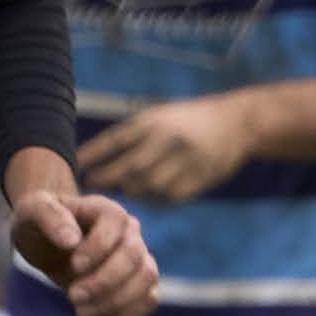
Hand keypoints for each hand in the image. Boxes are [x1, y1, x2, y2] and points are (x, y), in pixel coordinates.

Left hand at [6, 176, 156, 315]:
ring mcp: (139, 257)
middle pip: (134, 256)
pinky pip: (149, 299)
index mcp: (106, 210)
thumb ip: (49, 217)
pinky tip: (95, 312)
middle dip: (103, 281)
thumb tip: (72, 240)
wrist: (47, 244)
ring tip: (81, 310)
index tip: (73, 266)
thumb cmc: (39, 224)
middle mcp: (129, 232)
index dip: (98, 248)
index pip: (116, 223)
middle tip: (72, 296)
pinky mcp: (139, 283)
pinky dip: (127, 312)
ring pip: (146, 278)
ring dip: (115, 300)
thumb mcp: (32, 212)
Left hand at [77, 100, 251, 203]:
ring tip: (124, 192)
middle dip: (109, 179)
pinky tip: (151, 195)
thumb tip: (96, 161)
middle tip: (93, 188)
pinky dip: (156, 199)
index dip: (94, 155)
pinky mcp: (200, 179)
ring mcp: (185, 161)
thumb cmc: (188, 120)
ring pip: (149, 187)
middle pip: (130, 168)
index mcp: (155, 121)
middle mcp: (168, 140)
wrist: (237, 123)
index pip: (116, 140)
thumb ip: (133, 136)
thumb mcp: (160, 116)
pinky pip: (169, 197)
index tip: (79, 166)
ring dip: (134, 191)